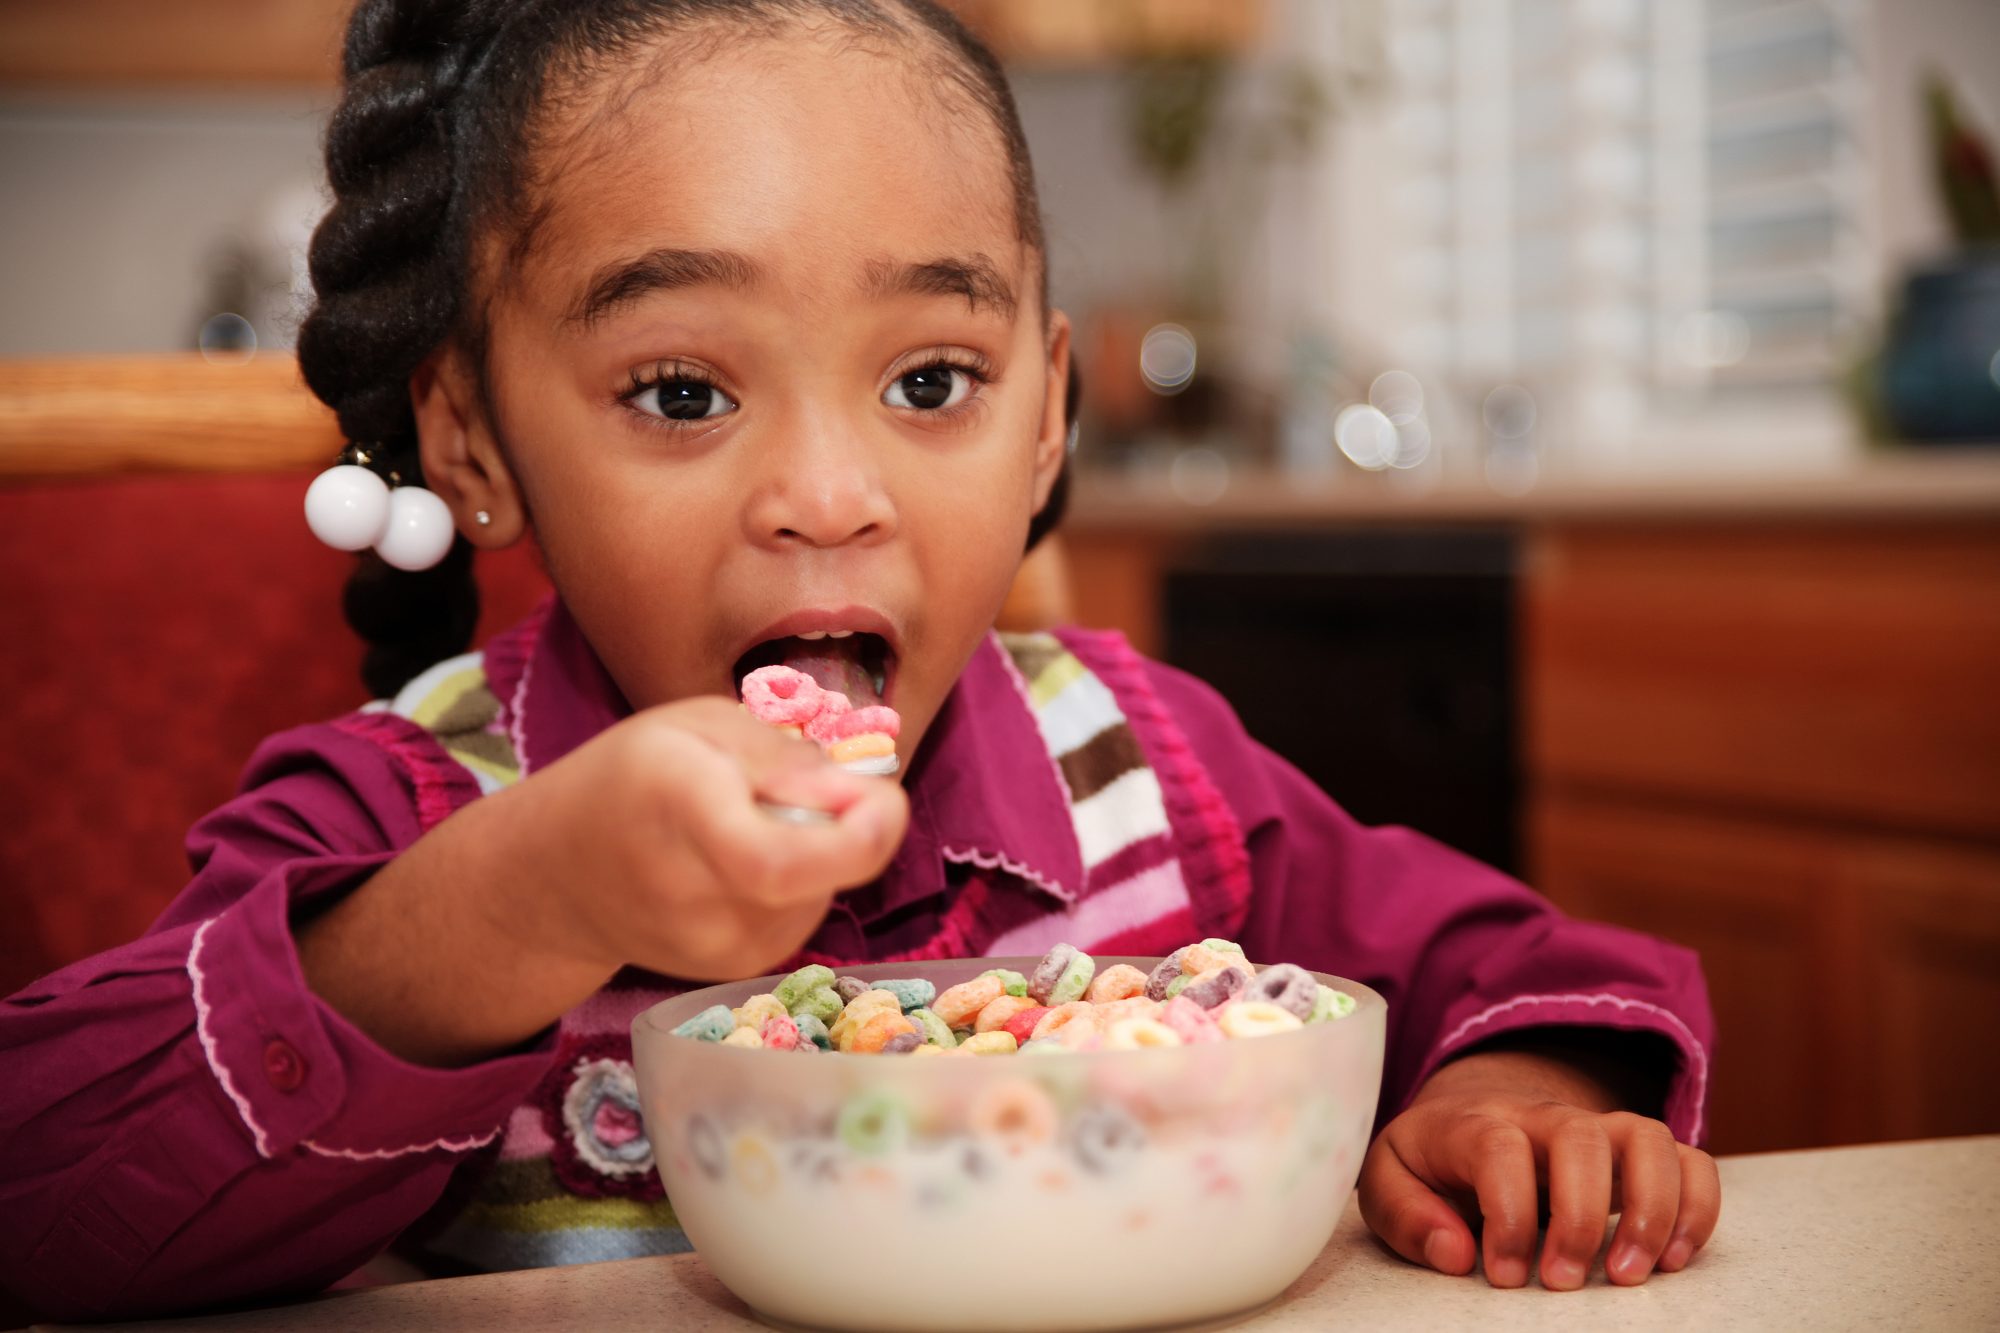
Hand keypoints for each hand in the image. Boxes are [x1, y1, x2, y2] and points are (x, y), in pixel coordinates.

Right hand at [503, 695, 908, 982]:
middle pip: (814, 876)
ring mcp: (709, 944)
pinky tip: (750, 861)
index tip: (882, 796)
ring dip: (819, 854)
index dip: (856, 836)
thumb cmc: (632, 776)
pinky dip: (802, 883)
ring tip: (756, 822)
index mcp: (678, 805)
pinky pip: (803, 917)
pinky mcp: (731, 968)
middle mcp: (690, 890)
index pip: (777, 860)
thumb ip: (783, 755)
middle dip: (846, 827)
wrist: (554, 875)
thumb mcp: (700, 724)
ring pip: (818, 896)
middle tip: (810, 789)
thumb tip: (860, 794)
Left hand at [1358, 1045, 1720, 1289]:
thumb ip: (1405, 1214)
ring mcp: (1597, 1130)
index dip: (1508, 1215)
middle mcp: (1543, 1118)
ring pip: (1647, 1137)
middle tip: (1562, 1283)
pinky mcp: (1635, 1154)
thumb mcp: (1389, 1180)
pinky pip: (1689, 1160)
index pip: (1499, 1148)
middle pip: (1580, 1137)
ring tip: (1630, 1276)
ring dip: (1651, 1210)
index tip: (1504, 1276)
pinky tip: (1673, 1260)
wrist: (1470, 1117)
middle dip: (1579, 1218)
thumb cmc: (1430, 1162)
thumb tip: (1456, 1252)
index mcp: (1475, 1122)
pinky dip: (1697, 1207)